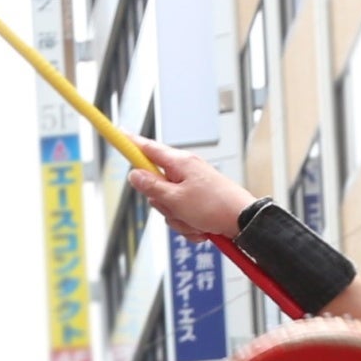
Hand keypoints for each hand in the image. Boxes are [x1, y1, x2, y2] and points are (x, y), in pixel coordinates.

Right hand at [126, 137, 251, 240]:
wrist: (242, 221)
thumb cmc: (214, 206)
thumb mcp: (175, 199)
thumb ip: (151, 187)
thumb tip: (134, 174)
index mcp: (180, 163)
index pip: (148, 148)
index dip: (131, 143)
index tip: (118, 134)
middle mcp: (186, 171)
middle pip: (155, 185)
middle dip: (161, 203)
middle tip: (174, 207)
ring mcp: (192, 186)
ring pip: (168, 204)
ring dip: (177, 218)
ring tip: (193, 220)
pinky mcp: (198, 201)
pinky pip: (182, 215)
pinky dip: (188, 225)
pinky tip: (200, 227)